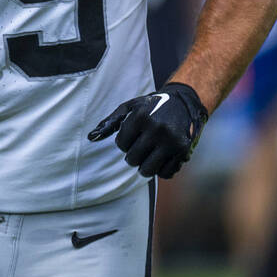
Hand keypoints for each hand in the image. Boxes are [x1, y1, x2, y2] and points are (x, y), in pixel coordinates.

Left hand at [87, 82, 208, 178]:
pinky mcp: (183, 151)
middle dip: (133, 155)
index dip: (124, 142)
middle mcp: (158, 129)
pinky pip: (165, 173)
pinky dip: (161, 170)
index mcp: (142, 117)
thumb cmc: (151, 106)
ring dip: (144, 166)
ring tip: (147, 155)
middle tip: (140, 146)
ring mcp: (172, 141)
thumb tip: (91, 138)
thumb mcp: (130, 107)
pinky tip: (162, 158)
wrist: (184, 102)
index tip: (132, 135)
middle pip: (132, 159)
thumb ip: (110, 123)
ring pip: (147, 170)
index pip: (121, 144)